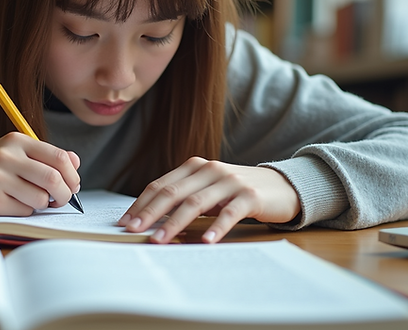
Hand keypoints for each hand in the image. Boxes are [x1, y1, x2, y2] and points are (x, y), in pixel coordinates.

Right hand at [0, 132, 79, 215]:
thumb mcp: (10, 152)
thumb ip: (42, 155)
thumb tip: (76, 162)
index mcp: (16, 140)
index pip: (60, 157)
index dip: (73, 175)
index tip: (73, 185)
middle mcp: (7, 156)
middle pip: (55, 179)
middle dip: (65, 195)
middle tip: (60, 200)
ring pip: (41, 199)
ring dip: (41, 204)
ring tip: (28, 199)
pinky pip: (23, 211)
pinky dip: (23, 211)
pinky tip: (9, 204)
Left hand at [118, 157, 300, 243]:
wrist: (283, 186)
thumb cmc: (238, 191)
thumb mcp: (209, 188)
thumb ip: (185, 197)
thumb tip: (150, 220)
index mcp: (195, 166)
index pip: (161, 185)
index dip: (141, 203)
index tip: (124, 222)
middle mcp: (210, 169)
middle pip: (173, 192)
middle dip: (150, 213)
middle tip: (133, 231)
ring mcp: (230, 181)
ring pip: (195, 202)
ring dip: (174, 223)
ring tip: (159, 240)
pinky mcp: (250, 196)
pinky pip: (229, 213)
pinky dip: (216, 227)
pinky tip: (205, 242)